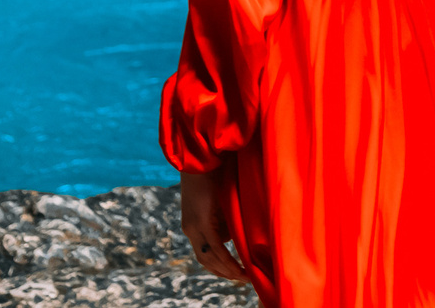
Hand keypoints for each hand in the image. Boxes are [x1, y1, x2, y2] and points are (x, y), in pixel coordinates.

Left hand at [179, 167, 246, 281]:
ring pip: (208, 257)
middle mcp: (189, 228)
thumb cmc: (212, 172)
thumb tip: (235, 233)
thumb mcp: (219, 201)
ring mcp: (193, 225)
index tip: (235, 273)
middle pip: (205, 260)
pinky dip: (227, 260)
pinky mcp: (201, 221)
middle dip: (224, 272)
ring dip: (227, 270)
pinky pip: (214, 248)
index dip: (219, 266)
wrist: (201, 155)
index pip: (204, 253)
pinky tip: (239, 268)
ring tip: (245, 276)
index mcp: (192, 224)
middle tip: (242, 279)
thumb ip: (224, 218)